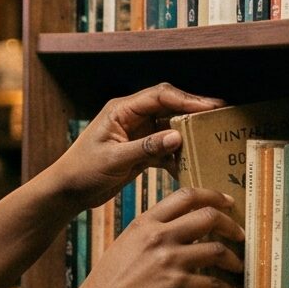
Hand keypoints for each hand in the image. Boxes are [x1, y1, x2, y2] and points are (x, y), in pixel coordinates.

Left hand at [45, 82, 224, 214]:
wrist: (67, 191)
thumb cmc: (82, 171)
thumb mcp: (114, 159)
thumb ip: (145, 148)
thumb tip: (177, 136)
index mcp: (122, 110)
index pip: (159, 96)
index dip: (186, 99)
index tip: (210, 107)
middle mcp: (131, 117)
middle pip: (169, 107)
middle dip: (194, 112)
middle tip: (221, 118)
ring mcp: (137, 134)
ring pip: (170, 128)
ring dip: (189, 136)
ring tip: (212, 141)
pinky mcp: (140, 151)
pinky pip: (165, 148)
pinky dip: (177, 156)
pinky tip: (191, 166)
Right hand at [66, 186, 243, 287]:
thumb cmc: (107, 283)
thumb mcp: (125, 245)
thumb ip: (150, 234)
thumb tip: (177, 230)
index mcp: (145, 223)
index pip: (186, 196)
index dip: (213, 196)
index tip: (227, 203)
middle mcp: (159, 237)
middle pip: (208, 217)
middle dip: (231, 225)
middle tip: (239, 234)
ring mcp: (170, 261)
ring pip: (217, 250)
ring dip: (233, 259)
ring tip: (237, 265)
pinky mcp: (178, 286)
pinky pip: (213, 283)